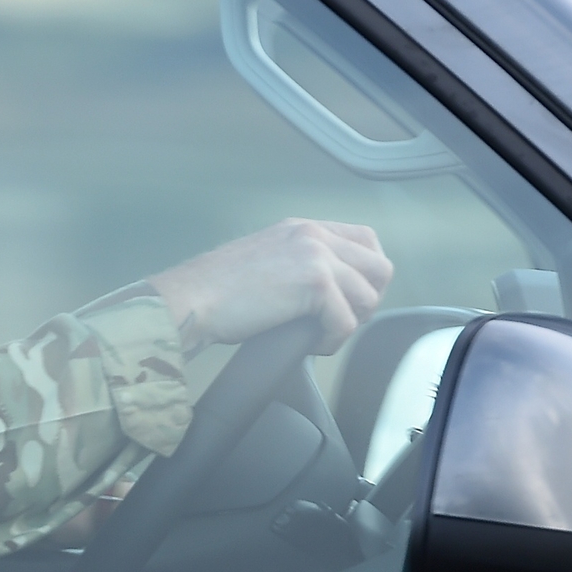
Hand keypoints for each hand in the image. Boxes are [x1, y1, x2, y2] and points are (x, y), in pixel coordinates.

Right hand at [145, 219, 393, 354]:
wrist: (192, 299)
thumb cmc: (216, 293)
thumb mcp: (267, 262)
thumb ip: (300, 265)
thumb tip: (332, 295)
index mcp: (303, 228)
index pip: (366, 241)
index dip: (366, 277)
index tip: (348, 302)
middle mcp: (313, 234)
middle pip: (379, 267)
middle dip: (366, 302)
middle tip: (337, 323)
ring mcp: (316, 255)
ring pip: (368, 297)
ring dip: (347, 324)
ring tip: (317, 335)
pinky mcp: (314, 281)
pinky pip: (346, 321)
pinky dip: (330, 341)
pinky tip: (307, 343)